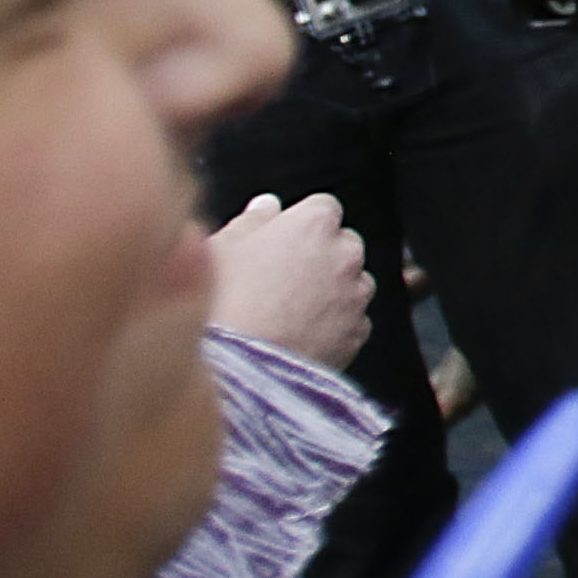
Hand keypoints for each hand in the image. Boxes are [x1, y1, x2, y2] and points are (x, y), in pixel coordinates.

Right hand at [204, 189, 371, 368]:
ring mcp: (355, 296)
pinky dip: (335, 324)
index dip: (299, 224)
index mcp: (313, 224)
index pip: (322, 207)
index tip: (280, 240)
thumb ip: (250, 221)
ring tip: (286, 311)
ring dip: (331, 289)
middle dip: (319, 254)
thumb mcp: (220, 249)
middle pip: (342, 243)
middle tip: (278, 277)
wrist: (236, 371)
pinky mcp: (358, 334)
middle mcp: (345, 255)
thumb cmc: (220, 303)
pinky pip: (352, 320)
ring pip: (352, 282)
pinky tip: (300, 335)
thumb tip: (267, 205)